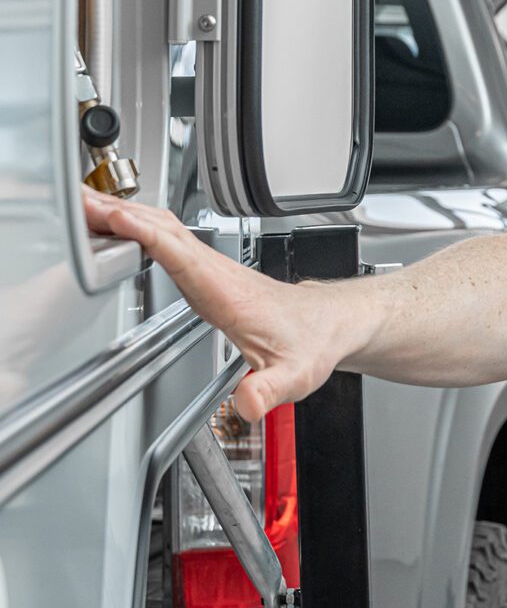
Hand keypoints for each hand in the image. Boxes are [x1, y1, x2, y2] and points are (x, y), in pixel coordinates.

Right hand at [84, 187, 357, 420]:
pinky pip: (167, 239)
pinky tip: (116, 226)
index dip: (146, 234)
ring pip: (164, 228)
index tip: (112, 219)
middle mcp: (218, 272)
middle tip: (75, 203)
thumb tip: (247, 404)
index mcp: (228, 292)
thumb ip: (269, 390)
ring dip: (124, 214)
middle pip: (163, 231)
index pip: (181, 254)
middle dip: (119, 214)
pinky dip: (137, 226)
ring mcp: (212, 267)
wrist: (329, 323)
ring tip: (82, 206)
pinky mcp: (208, 270)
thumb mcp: (295, 374)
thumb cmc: (312, 341)